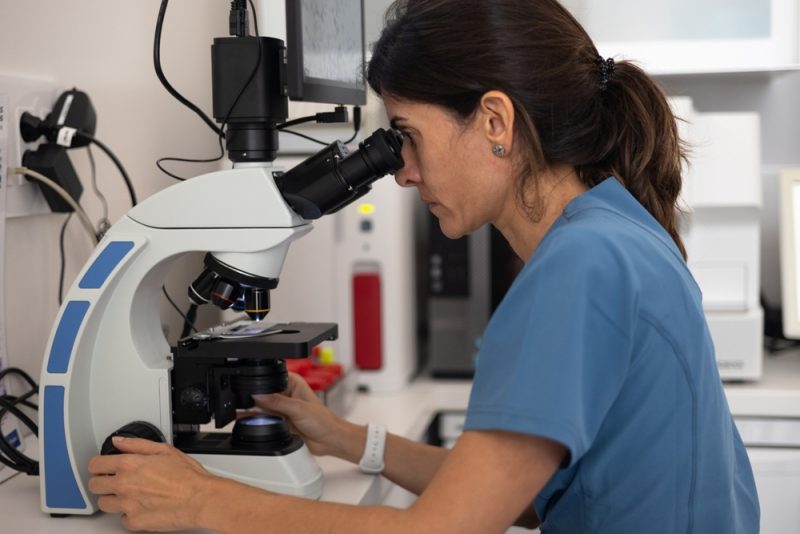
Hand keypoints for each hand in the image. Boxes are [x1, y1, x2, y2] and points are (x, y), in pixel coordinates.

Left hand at [87, 436, 215, 531]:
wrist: (200, 499)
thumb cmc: (188, 477)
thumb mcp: (165, 450)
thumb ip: (137, 444)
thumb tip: (119, 442)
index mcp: (129, 465)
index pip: (95, 465)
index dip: (98, 465)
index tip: (102, 467)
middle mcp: (124, 485)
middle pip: (95, 485)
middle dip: (102, 481)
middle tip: (115, 481)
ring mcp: (127, 505)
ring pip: (104, 504)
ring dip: (113, 499)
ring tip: (128, 495)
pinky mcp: (134, 522)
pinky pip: (121, 519)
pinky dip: (129, 514)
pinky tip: (141, 507)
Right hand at [253, 372, 360, 458]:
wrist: (328, 441)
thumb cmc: (323, 421)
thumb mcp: (298, 408)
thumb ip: (278, 402)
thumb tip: (259, 394)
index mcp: (293, 382)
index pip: (273, 376)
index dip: (262, 380)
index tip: (251, 387)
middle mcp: (287, 393)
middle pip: (265, 392)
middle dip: (257, 397)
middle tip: (248, 402)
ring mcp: (283, 407)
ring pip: (263, 406)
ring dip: (257, 409)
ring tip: (246, 410)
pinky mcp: (280, 420)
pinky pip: (265, 419)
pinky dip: (259, 420)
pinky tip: (250, 421)